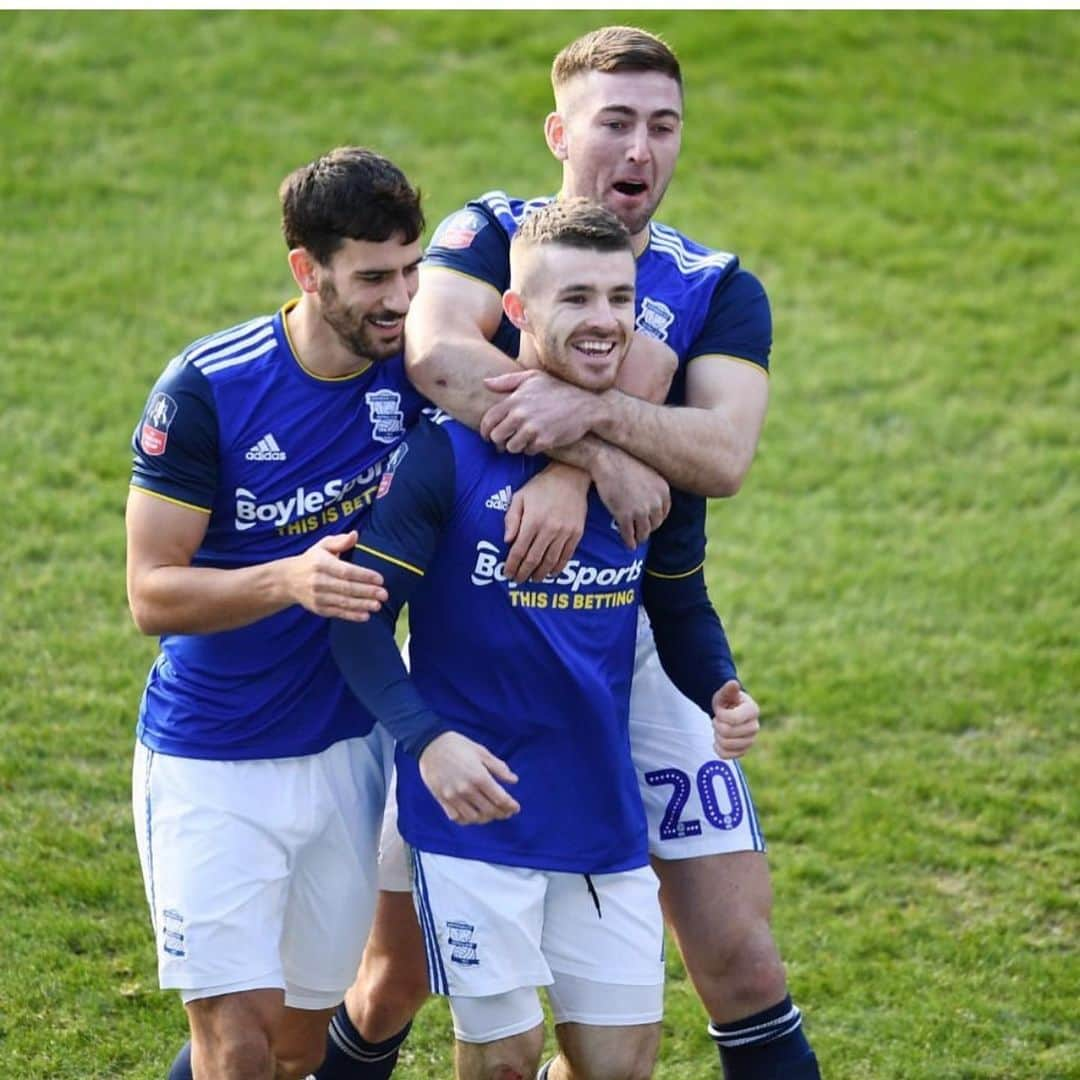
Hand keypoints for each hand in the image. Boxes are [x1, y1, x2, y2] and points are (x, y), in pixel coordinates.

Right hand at [283, 531, 387, 620]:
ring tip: (377, 605)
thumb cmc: (311, 560)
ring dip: (362, 605)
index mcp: (321, 564)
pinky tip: (365, 615)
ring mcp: (318, 597)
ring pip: (343, 602)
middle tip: (384, 594)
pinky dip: (352, 615)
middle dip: (367, 592)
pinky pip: (337, 612)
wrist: (287, 580)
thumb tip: (355, 535)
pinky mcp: (318, 609)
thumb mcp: (322, 546)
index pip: (346, 571)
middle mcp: (318, 581)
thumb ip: (340, 541)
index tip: (379, 579)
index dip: (364, 576)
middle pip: (347, 588)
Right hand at [419, 732, 520, 824]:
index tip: (516, 808)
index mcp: (479, 776)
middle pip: (489, 810)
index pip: (500, 799)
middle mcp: (467, 789)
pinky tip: (473, 816)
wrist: (430, 744)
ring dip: (486, 819)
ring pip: (474, 818)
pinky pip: (456, 817)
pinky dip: (467, 820)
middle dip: (501, 813)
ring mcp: (453, 796)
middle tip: (507, 812)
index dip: (510, 806)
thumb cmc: (458, 745)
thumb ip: (499, 768)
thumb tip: (514, 780)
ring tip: (491, 814)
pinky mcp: (442, 799)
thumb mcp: (482, 752)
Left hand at [480, 369, 599, 452]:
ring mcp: (532, 429)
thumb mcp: (533, 377)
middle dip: (499, 441)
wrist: (585, 405)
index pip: (488, 420)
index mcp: (514, 400)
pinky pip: (528, 451)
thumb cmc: (558, 390)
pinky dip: (530, 449)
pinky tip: (537, 441)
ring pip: (511, 447)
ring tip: (522, 441)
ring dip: (515, 446)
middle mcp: (521, 415)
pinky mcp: (544, 441)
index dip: (485, 431)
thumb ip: (507, 380)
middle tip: (504, 442)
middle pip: (497, 437)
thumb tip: (485, 383)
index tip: (488, 435)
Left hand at [504, 464, 588, 582]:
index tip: (507, 574)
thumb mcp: (520, 497)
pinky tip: (551, 573)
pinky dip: (558, 568)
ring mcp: (564, 533)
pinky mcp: (577, 534)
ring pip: (550, 561)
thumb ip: (511, 519)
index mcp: (532, 520)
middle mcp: (549, 529)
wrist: (570, 477)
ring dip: (540, 574)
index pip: (519, 550)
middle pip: (534, 560)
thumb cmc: (541, 487)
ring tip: (533, 579)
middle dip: (524, 573)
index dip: (512, 565)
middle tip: (518, 580)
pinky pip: (566, 556)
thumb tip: (507, 540)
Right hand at [591, 446, 669, 547]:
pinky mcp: (624, 516)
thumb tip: (652, 501)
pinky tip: (628, 544)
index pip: (664, 513)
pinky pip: (628, 534)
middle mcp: (655, 503)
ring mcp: (640, 510)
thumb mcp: (649, 473)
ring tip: (636, 540)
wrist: (608, 460)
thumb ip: (654, 488)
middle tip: (642, 532)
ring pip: (643, 532)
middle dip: (648, 529)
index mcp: (663, 491)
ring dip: (640, 538)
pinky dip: (629, 541)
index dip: (656, 520)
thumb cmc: (625, 463)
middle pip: (655, 524)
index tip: (650, 523)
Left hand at [711, 680, 759, 759]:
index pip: (733, 719)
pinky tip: (718, 740)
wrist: (729, 711)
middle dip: (717, 724)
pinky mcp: (743, 751)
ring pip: (726, 744)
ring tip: (720, 728)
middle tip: (718, 719)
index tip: (720, 710)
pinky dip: (718, 748)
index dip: (720, 715)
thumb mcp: (725, 693)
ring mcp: (750, 740)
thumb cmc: (727, 700)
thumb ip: (728, 689)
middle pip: (727, 732)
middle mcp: (755, 727)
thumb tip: (733, 683)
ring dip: (717, 735)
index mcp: (753, 710)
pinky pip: (726, 755)